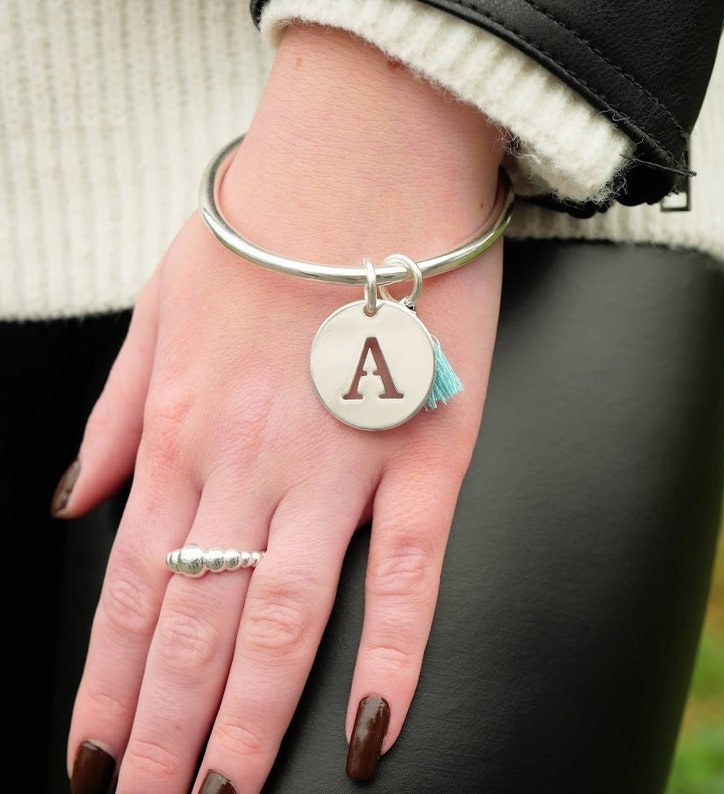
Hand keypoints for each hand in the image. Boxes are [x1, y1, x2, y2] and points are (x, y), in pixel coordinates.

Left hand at [57, 25, 504, 792]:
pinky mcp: (423, 454)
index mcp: (181, 429)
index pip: (131, 587)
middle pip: (197, 622)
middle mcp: (246, 463)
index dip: (109, 684)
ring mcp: (336, 465)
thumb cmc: (266, 227)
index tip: (94, 756)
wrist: (362, 157)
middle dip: (167, 728)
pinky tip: (369, 733)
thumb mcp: (160, 304)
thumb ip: (115, 412)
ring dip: (249, 719)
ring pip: (283, 618)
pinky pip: (406, 577)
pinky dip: (391, 659)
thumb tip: (73, 505)